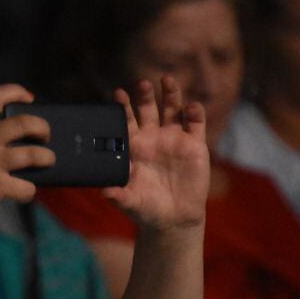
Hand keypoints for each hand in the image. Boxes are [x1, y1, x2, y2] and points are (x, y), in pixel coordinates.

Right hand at [0, 83, 49, 223]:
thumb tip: (7, 144)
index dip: (16, 92)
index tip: (29, 97)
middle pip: (25, 123)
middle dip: (42, 127)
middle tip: (46, 136)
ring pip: (34, 155)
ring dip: (47, 158)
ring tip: (48, 161)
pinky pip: (26, 187)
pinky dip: (30, 190)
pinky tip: (26, 192)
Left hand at [102, 77, 208, 231]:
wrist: (173, 218)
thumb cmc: (146, 207)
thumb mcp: (130, 202)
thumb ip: (118, 195)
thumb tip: (104, 192)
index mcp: (134, 147)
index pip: (127, 122)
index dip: (124, 107)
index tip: (118, 93)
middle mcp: (154, 138)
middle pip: (149, 110)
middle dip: (145, 95)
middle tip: (142, 83)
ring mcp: (174, 139)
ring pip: (172, 110)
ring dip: (171, 94)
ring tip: (167, 80)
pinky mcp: (195, 145)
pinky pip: (195, 124)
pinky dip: (194, 113)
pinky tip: (191, 107)